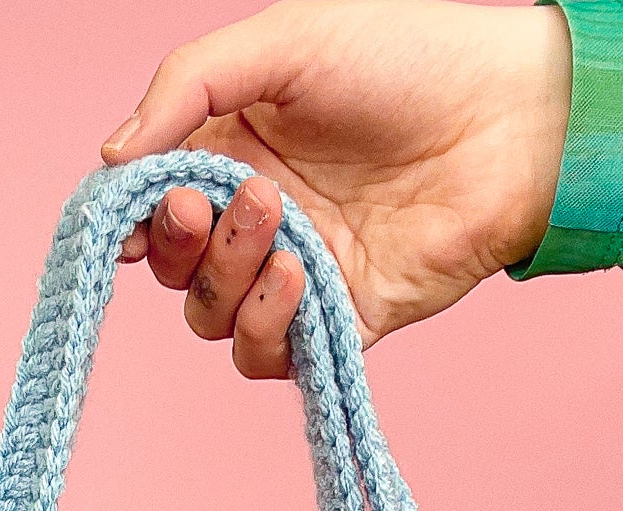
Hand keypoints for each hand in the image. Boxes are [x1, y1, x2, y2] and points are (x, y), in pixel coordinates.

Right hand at [101, 0, 570, 376]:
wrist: (512, 117)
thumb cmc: (408, 58)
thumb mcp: (282, 43)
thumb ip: (186, 86)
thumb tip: (110, 160)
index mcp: (233, 146)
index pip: (153, 205)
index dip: (134, 217)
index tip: (138, 207)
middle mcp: (260, 216)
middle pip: (176, 271)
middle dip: (179, 245)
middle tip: (205, 205)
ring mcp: (299, 271)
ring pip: (214, 318)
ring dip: (226, 279)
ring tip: (275, 221)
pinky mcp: (342, 320)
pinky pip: (271, 356)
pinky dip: (267, 328)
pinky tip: (297, 277)